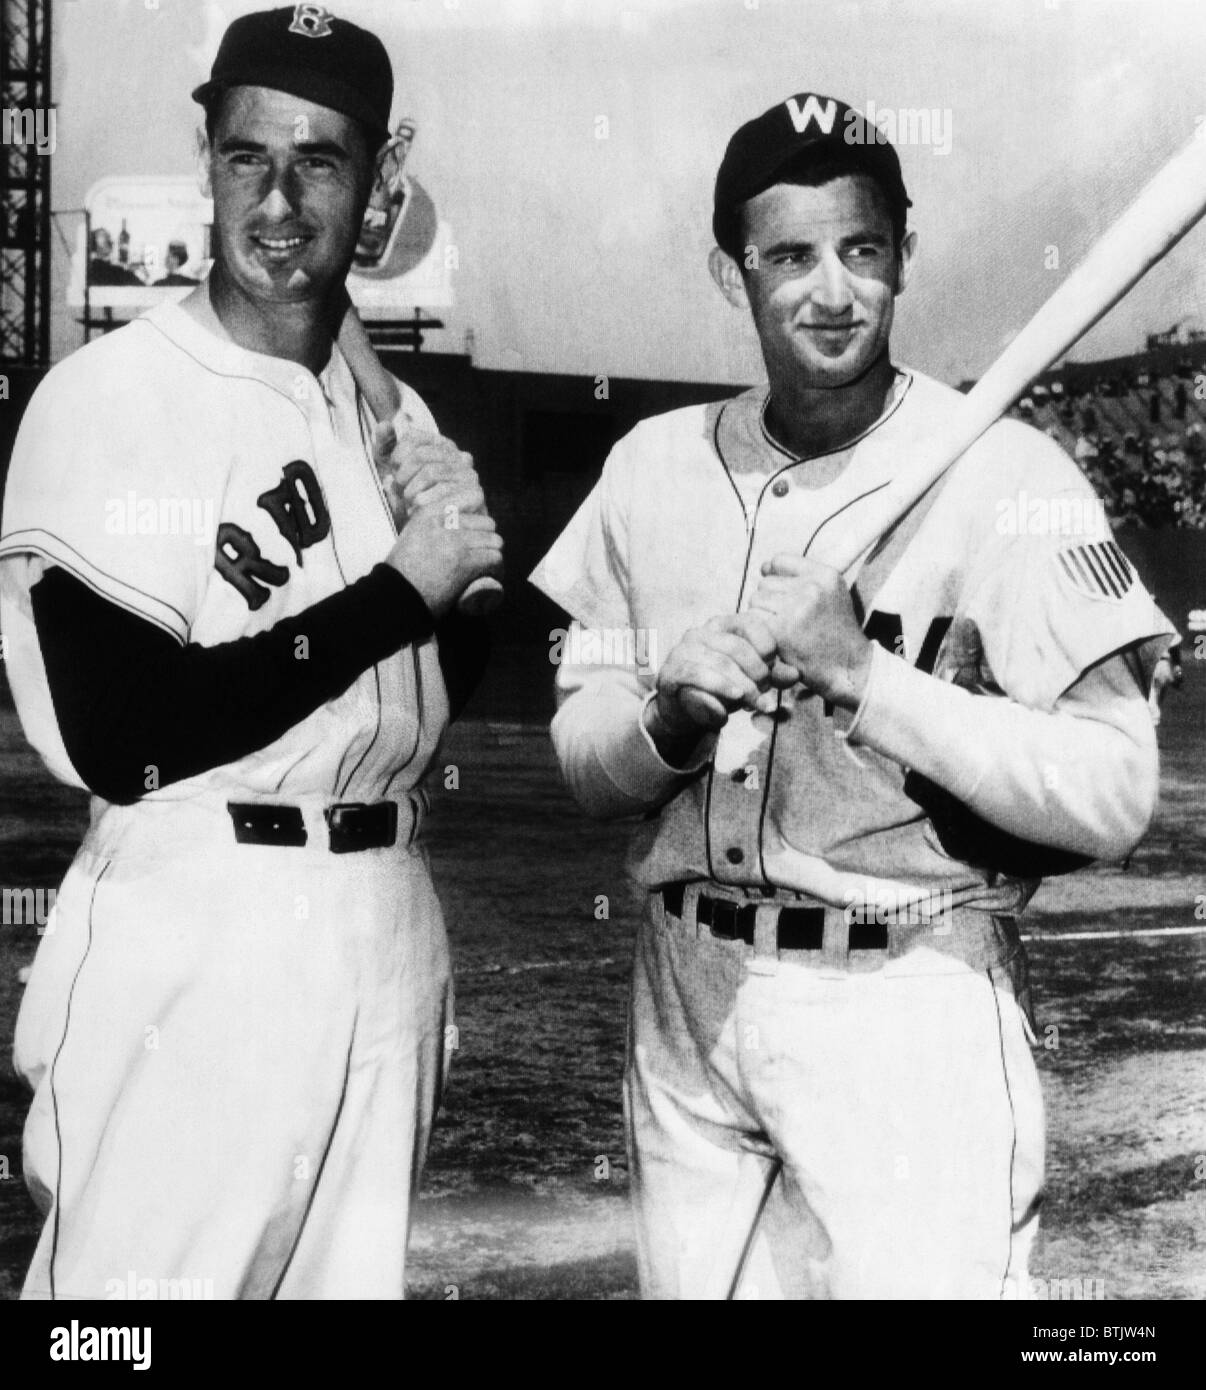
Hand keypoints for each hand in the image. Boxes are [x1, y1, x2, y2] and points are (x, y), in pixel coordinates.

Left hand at [372, 423, 483, 526]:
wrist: (431, 538)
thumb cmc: (411, 503)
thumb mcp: (392, 472)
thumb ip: (385, 446)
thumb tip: (384, 424)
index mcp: (440, 445)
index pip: (413, 437)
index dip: (397, 456)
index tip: (394, 473)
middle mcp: (458, 456)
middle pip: (421, 455)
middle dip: (404, 477)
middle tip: (402, 493)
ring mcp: (468, 474)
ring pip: (431, 472)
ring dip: (413, 493)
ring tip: (410, 506)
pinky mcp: (475, 494)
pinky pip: (444, 492)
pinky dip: (426, 504)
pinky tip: (420, 514)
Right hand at [385, 478, 502, 620]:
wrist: (397, 595)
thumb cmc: (402, 571)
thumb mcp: (412, 534)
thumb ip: (431, 524)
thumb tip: (455, 523)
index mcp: (430, 511)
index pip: (473, 496)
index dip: (478, 518)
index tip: (476, 533)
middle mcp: (444, 522)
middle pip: (487, 523)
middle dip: (487, 540)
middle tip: (482, 555)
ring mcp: (456, 541)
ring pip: (494, 541)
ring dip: (493, 555)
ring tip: (487, 567)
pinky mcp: (465, 561)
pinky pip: (495, 558)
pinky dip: (497, 569)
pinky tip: (492, 574)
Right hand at [647, 613, 797, 756]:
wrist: (684, 710)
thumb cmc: (721, 688)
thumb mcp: (751, 680)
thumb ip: (773, 675)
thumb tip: (795, 675)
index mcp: (722, 625)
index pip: (749, 622)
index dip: (766, 645)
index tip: (773, 667)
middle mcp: (701, 632)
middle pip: (736, 647)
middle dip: (757, 673)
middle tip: (766, 693)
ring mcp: (682, 651)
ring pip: (719, 663)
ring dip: (743, 686)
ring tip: (756, 703)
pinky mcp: (670, 672)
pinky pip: (697, 676)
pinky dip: (719, 688)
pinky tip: (735, 699)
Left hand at [748, 554, 872, 709]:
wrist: (849, 667)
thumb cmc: (836, 633)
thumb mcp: (831, 595)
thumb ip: (801, 578)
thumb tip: (763, 568)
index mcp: (825, 575)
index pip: (779, 560)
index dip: (774, 576)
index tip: (781, 596)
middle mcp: (812, 588)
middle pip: (765, 583)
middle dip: (769, 601)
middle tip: (789, 622)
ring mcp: (796, 608)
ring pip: (755, 600)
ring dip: (762, 616)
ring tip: (784, 631)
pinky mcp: (781, 630)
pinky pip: (753, 620)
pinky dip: (759, 632)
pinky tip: (776, 642)